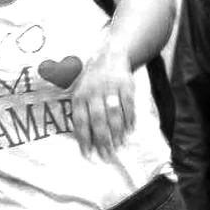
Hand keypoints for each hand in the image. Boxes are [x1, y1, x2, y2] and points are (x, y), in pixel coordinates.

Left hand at [71, 38, 135, 160]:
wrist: (111, 54)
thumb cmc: (92, 79)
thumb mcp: (79, 90)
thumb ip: (80, 110)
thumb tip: (83, 138)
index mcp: (80, 95)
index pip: (81, 121)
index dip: (84, 139)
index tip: (88, 154)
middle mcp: (94, 92)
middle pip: (98, 120)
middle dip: (102, 140)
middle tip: (106, 154)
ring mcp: (111, 88)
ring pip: (114, 114)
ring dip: (117, 131)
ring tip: (118, 144)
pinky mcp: (126, 85)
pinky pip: (128, 105)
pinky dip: (129, 118)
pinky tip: (129, 129)